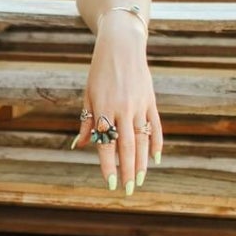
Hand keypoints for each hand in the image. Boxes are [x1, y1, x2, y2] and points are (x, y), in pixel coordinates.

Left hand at [68, 18, 162, 191]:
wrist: (122, 46)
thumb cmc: (100, 72)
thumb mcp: (89, 95)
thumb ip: (87, 122)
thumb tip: (79, 145)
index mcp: (104, 108)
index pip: (106, 143)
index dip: (108, 165)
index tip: (109, 183)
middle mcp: (123, 109)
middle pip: (126, 146)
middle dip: (127, 170)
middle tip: (128, 190)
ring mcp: (139, 105)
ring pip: (143, 139)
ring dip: (141, 162)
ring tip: (140, 179)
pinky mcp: (151, 100)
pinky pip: (156, 126)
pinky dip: (157, 143)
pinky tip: (155, 159)